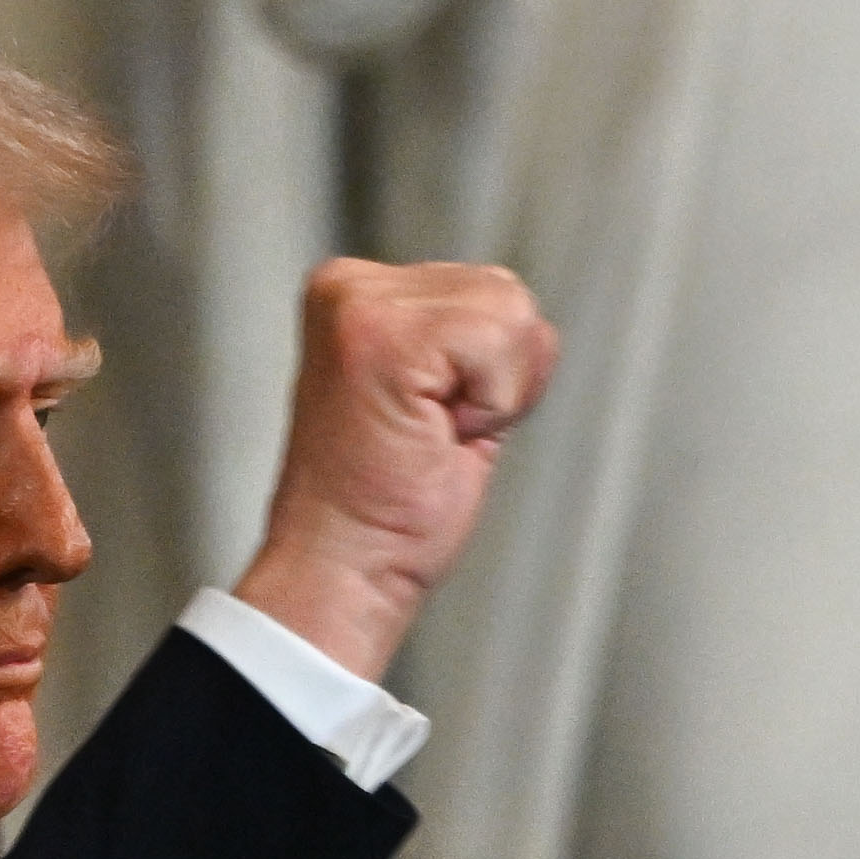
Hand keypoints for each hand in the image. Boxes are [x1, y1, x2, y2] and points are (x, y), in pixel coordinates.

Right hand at [230, 256, 560, 681]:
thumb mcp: (435, 397)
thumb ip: (461, 340)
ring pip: (511, 311)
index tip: (426, 424)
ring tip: (431, 434)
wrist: (345, 571)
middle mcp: (351, 287)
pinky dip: (492, 402)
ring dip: (495, 393)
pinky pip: (502, 338)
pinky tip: (436, 435)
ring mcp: (362, 304)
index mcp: (356, 295)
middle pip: (506, 295)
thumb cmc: (384, 510)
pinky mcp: (384, 332)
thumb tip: (514, 313)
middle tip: (430, 435)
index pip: (490, 293)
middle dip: (498, 379)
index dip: (490, 375)